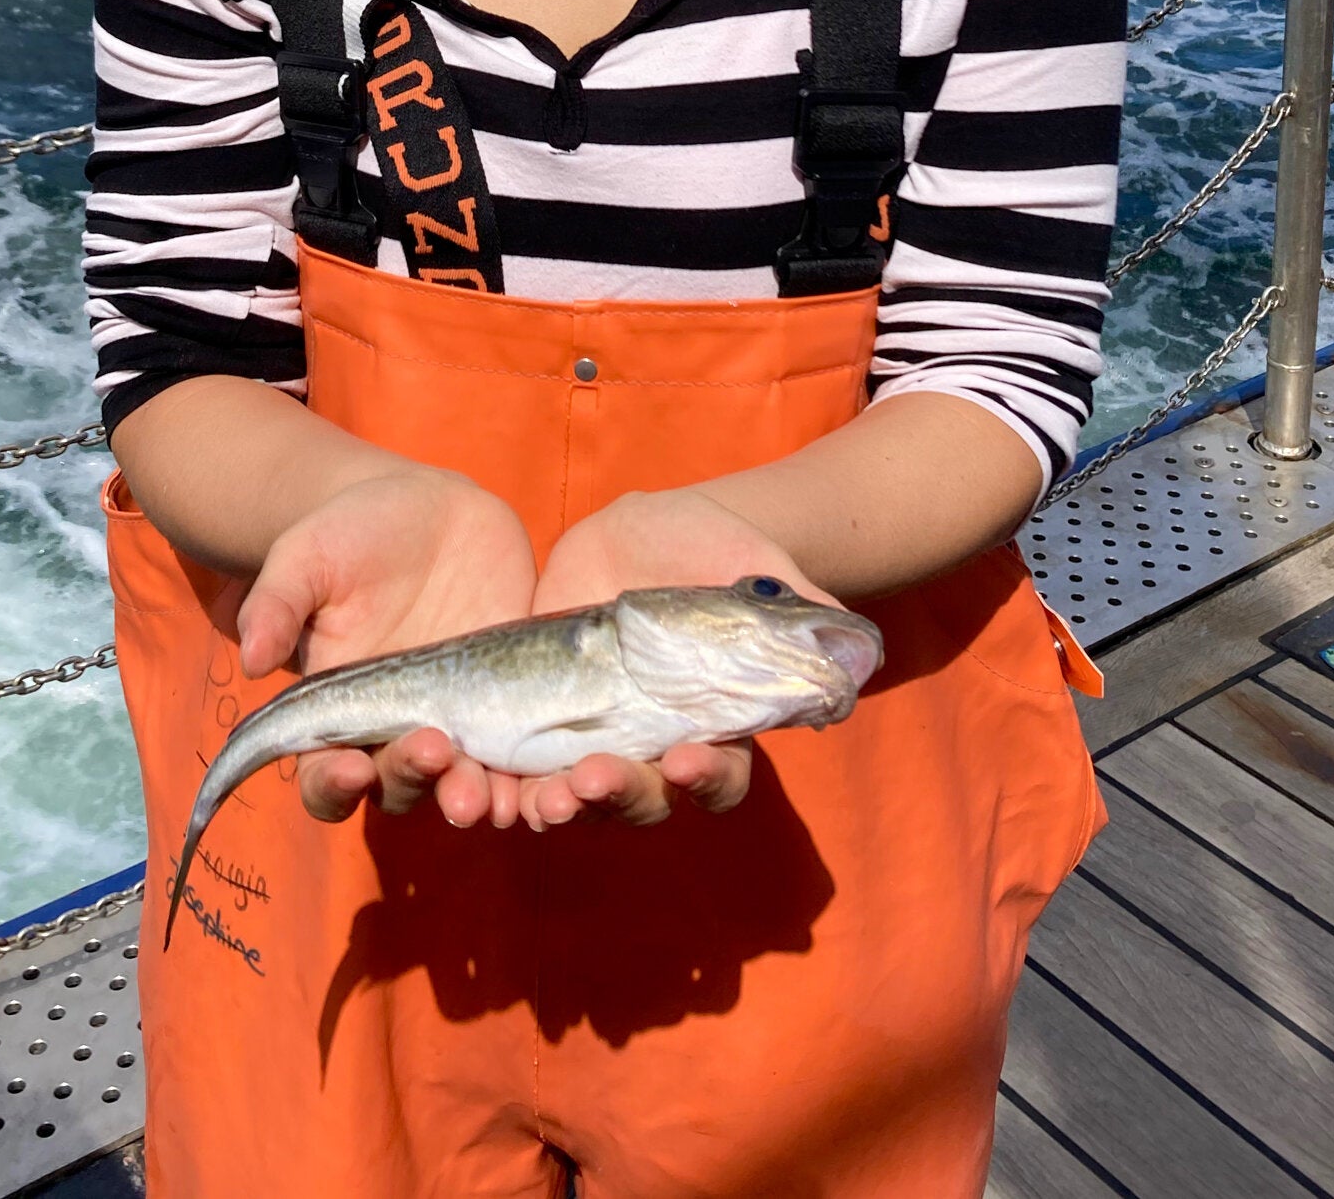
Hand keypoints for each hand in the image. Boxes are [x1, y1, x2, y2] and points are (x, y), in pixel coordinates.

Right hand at [237, 465, 537, 828]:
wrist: (425, 509)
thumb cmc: (348, 535)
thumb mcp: (306, 557)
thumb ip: (278, 603)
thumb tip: (251, 657)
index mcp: (341, 714)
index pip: (326, 778)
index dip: (334, 784)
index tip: (350, 765)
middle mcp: (398, 731)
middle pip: (402, 789)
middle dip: (419, 782)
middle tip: (437, 754)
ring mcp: (461, 721)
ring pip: (467, 785)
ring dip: (480, 798)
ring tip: (495, 795)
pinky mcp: (516, 699)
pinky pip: (527, 751)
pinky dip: (538, 774)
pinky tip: (553, 776)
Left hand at [518, 488, 838, 831]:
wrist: (649, 529)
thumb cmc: (721, 550)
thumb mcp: (763, 568)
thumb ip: (805, 614)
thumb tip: (857, 657)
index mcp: (715, 725)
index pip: (719, 778)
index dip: (706, 781)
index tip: (687, 758)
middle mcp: (653, 744)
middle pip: (640, 799)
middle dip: (619, 796)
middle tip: (592, 779)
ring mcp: (592, 732)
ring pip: (573, 795)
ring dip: (553, 805)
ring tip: (536, 798)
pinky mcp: (535, 711)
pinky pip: (513, 761)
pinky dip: (497, 777)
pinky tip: (476, 772)